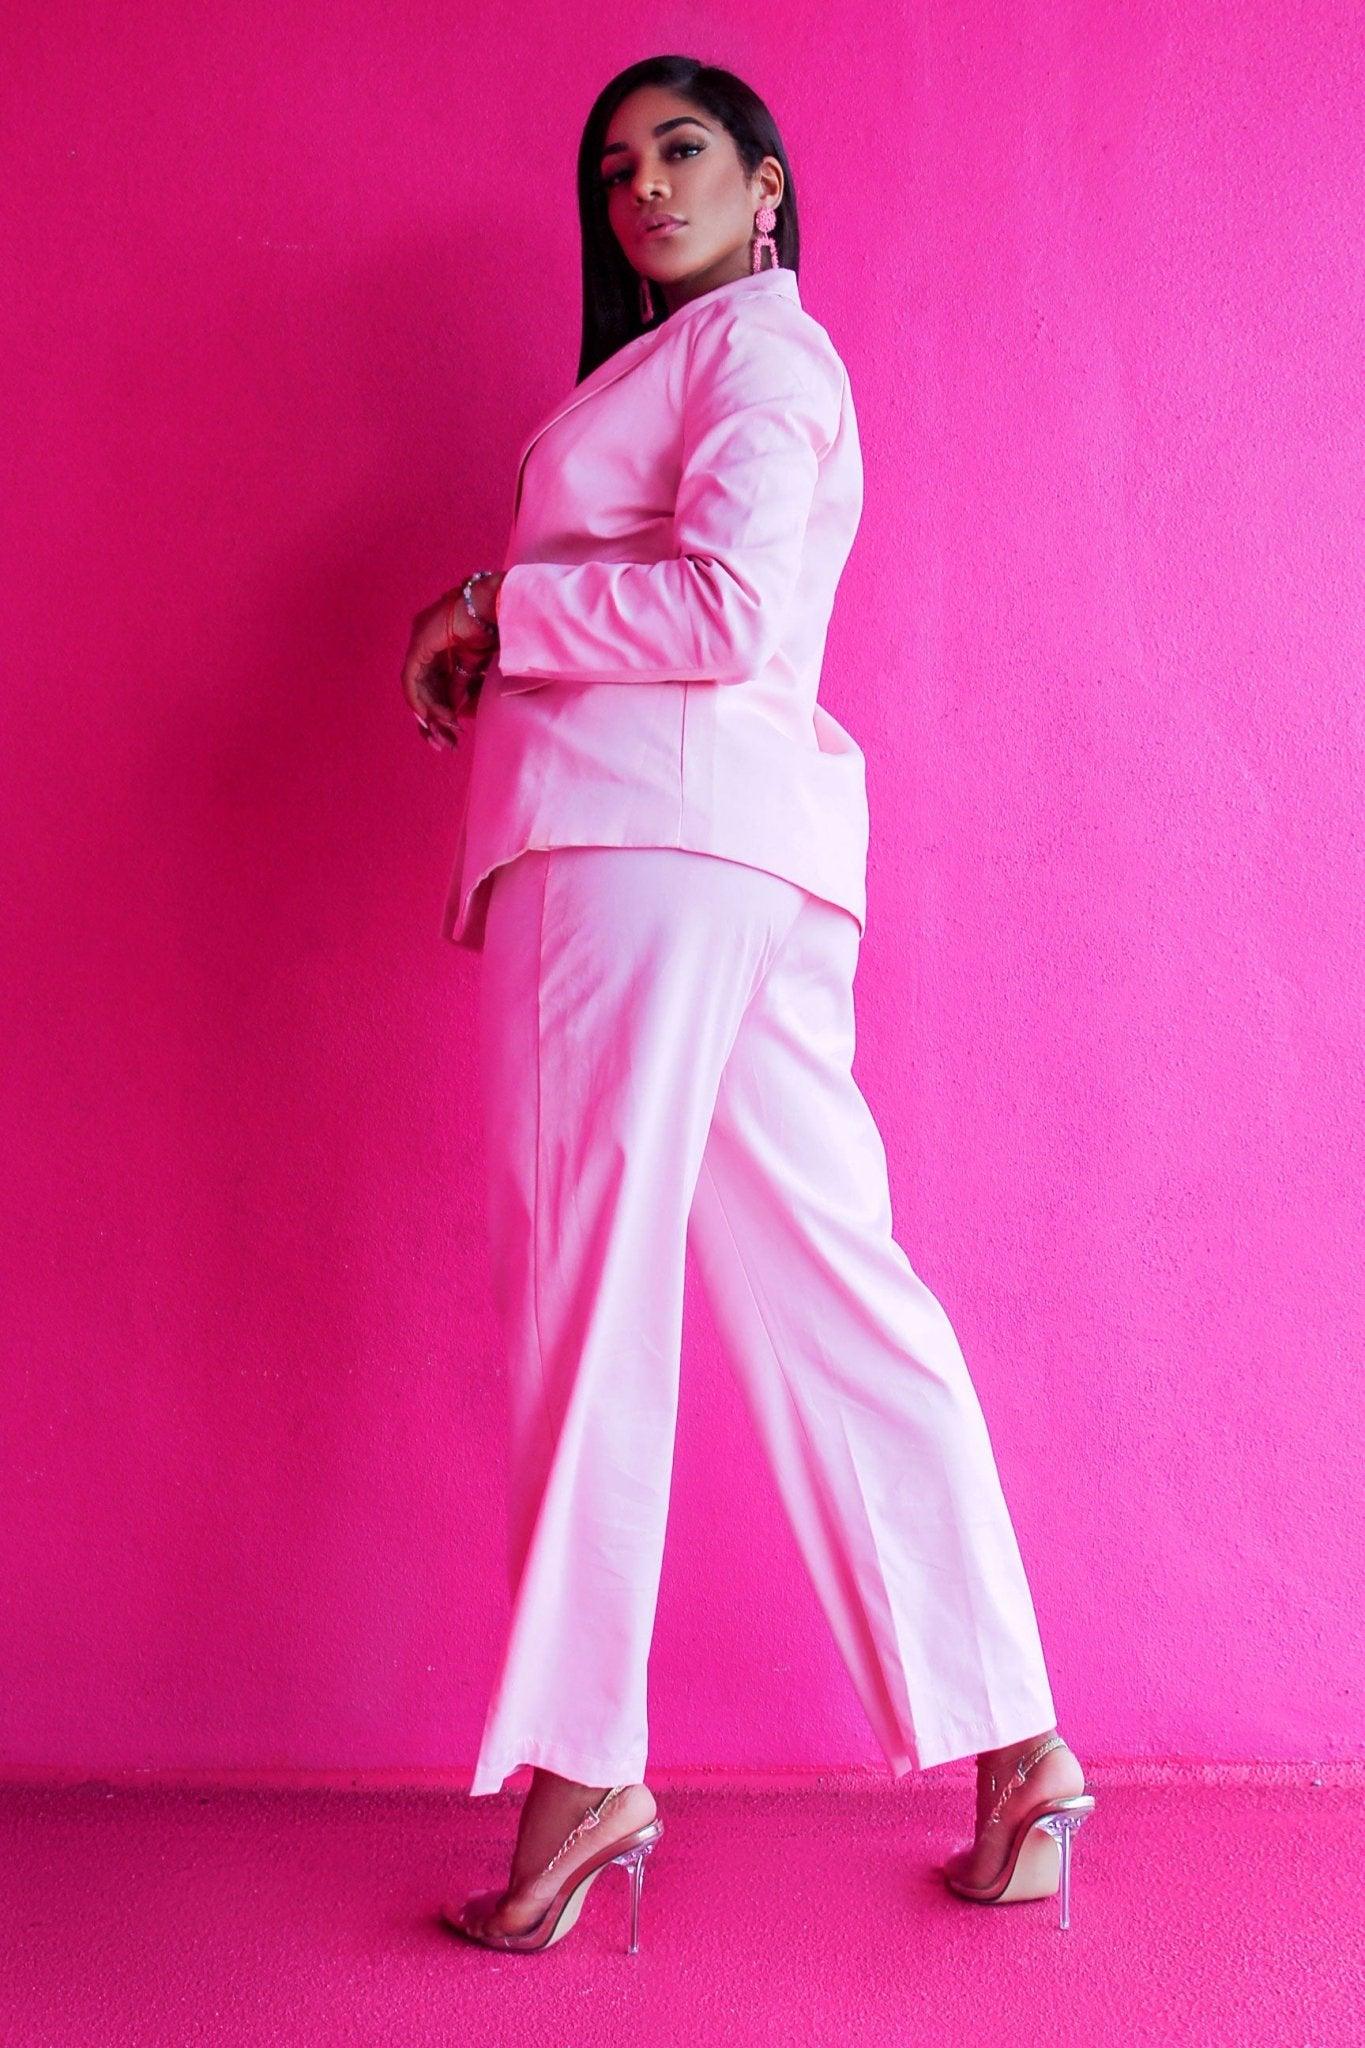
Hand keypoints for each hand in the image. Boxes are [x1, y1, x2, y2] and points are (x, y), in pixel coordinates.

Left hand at [401, 579, 500, 751]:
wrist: (495, 604)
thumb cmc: (492, 628)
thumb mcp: (473, 665)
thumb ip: (460, 684)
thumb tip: (453, 708)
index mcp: (437, 645)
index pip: (430, 681)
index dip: (438, 707)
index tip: (450, 729)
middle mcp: (423, 643)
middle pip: (421, 687)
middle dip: (433, 716)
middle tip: (444, 740)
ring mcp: (419, 642)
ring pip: (415, 686)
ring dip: (430, 711)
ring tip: (445, 729)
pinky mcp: (419, 645)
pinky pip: (411, 679)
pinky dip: (419, 700)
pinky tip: (431, 716)